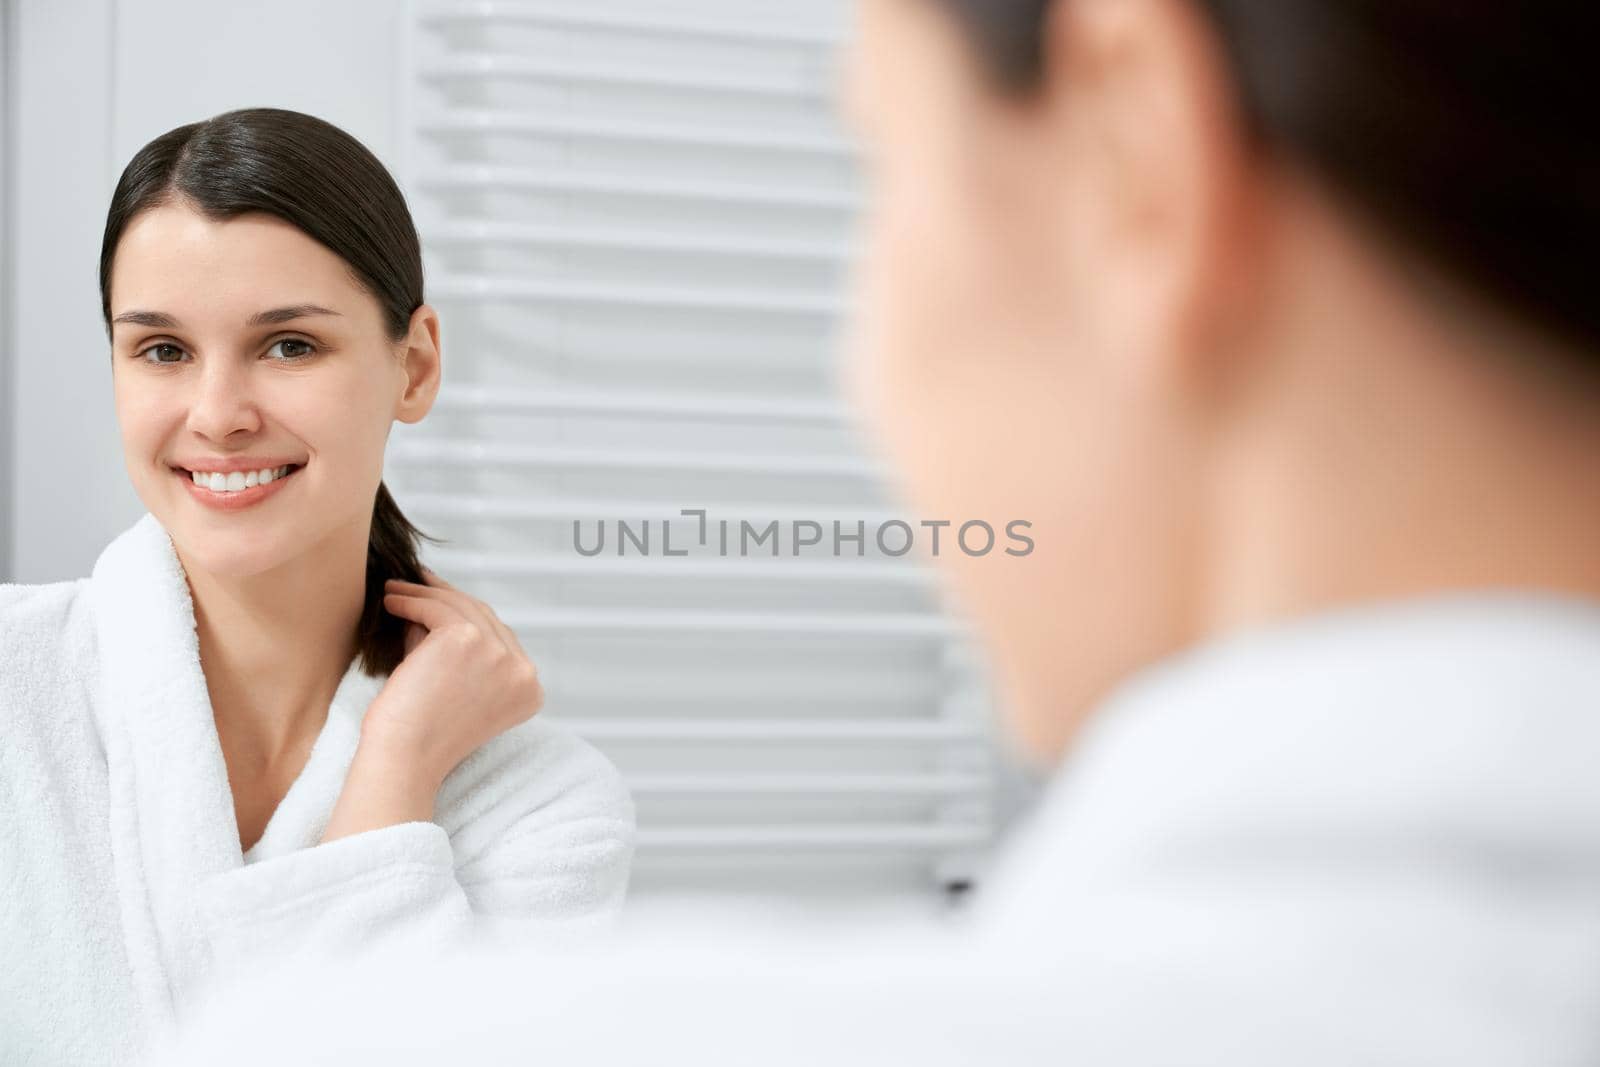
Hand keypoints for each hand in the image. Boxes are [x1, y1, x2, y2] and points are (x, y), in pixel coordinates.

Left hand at [366, 567, 544, 782]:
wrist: (404, 760)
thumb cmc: (421, 737)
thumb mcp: (457, 689)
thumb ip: (459, 651)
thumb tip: (434, 604)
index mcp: (528, 691)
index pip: (500, 640)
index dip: (469, 617)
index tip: (442, 602)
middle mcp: (523, 672)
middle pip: (484, 618)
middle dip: (449, 597)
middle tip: (420, 583)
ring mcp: (499, 654)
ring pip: (460, 607)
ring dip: (424, 594)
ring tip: (396, 591)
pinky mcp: (467, 639)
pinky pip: (436, 608)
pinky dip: (410, 600)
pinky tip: (391, 601)